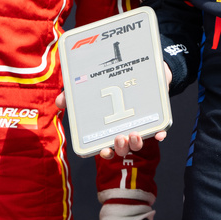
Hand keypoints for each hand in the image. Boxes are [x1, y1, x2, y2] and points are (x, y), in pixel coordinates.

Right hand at [53, 68, 169, 156]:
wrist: (137, 67)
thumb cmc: (110, 84)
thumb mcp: (88, 88)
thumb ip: (73, 96)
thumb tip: (60, 103)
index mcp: (107, 129)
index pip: (104, 147)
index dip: (104, 152)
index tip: (104, 150)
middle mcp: (123, 130)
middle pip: (122, 148)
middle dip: (121, 148)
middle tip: (119, 138)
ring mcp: (139, 124)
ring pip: (138, 142)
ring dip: (136, 143)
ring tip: (134, 134)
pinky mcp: (154, 116)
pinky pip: (158, 130)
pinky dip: (159, 133)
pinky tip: (160, 134)